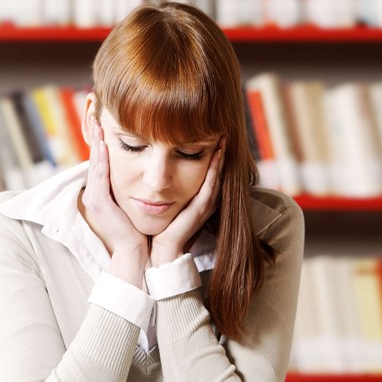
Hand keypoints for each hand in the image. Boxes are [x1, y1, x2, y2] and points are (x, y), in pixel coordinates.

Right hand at [80, 132, 148, 284]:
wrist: (135, 252)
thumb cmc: (137, 230)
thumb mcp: (131, 205)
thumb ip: (131, 189)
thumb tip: (139, 173)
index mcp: (101, 194)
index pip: (101, 163)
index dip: (101, 143)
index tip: (103, 125)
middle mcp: (94, 193)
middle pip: (95, 159)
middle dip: (95, 137)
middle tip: (96, 116)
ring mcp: (94, 197)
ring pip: (95, 164)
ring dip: (96, 142)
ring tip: (98, 124)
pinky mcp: (98, 202)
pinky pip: (99, 175)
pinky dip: (101, 158)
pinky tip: (103, 144)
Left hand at [149, 137, 225, 267]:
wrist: (163, 248)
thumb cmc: (162, 225)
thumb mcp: (168, 200)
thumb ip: (170, 187)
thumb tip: (159, 169)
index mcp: (198, 197)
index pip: (209, 172)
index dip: (213, 155)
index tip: (213, 136)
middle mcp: (206, 199)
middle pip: (216, 171)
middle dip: (220, 152)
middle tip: (222, 133)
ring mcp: (206, 204)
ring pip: (216, 176)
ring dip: (220, 158)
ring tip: (222, 140)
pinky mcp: (201, 208)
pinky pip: (210, 185)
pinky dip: (215, 170)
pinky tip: (216, 157)